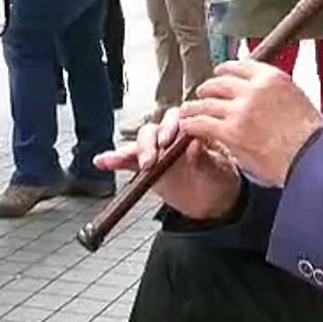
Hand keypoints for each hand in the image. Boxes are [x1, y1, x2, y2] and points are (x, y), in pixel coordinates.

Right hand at [94, 107, 241, 220]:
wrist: (216, 201)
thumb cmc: (220, 177)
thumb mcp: (218, 167)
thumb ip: (205, 156)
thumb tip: (195, 144)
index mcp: (191, 130)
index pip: (176, 120)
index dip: (170, 127)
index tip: (167, 141)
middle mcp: (171, 136)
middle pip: (153, 130)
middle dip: (149, 143)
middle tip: (150, 159)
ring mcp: (157, 150)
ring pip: (139, 143)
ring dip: (129, 151)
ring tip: (119, 159)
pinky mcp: (145, 166)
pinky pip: (128, 160)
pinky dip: (115, 160)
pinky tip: (103, 161)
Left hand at [178, 60, 322, 186]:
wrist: (311, 158)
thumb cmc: (310, 137)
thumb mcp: (298, 99)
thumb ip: (277, 92)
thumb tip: (266, 94)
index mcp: (272, 78)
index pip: (240, 65)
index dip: (225, 71)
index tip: (219, 75)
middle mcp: (254, 89)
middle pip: (219, 82)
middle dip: (207, 89)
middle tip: (201, 96)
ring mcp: (240, 110)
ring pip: (206, 103)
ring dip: (193, 107)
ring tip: (187, 112)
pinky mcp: (230, 131)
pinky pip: (201, 123)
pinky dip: (190, 125)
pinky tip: (186, 128)